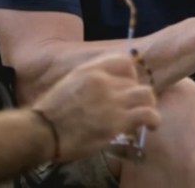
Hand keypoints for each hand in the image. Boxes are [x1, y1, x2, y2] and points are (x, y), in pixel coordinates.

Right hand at [32, 53, 159, 162]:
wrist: (41, 133)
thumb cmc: (51, 113)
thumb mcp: (70, 83)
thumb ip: (91, 79)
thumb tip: (110, 83)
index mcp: (90, 70)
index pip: (124, 61)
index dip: (130, 74)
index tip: (128, 86)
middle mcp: (104, 81)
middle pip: (136, 81)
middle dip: (137, 94)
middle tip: (133, 106)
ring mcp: (112, 100)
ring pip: (147, 95)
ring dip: (148, 105)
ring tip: (145, 116)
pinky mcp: (117, 121)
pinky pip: (148, 114)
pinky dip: (153, 120)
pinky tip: (150, 126)